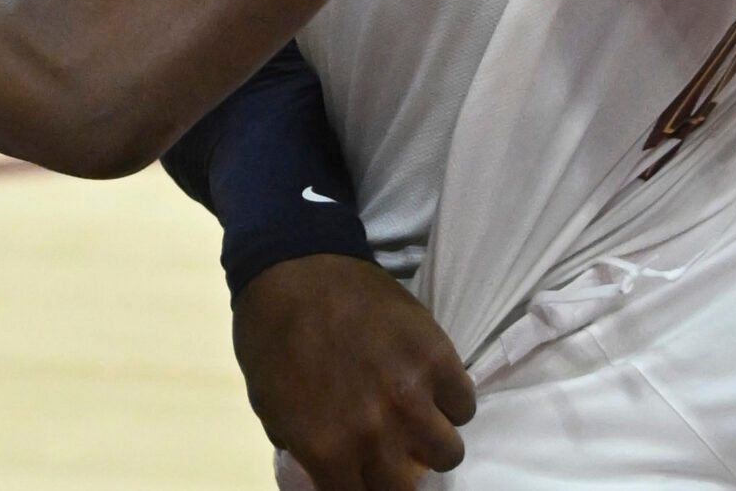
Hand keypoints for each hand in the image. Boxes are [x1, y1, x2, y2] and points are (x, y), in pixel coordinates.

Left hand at [233, 254, 475, 490]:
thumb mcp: (272, 410)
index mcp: (328, 452)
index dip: (361, 490)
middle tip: (391, 452)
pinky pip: (464, 403)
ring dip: (432, 441)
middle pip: (406, 489)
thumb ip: (306, 451)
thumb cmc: (271, 338)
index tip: (364, 477)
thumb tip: (329, 473)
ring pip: (448, 452)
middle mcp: (376, 433)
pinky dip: (450, 401)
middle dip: (397, 474)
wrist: (294, 266)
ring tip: (418, 419)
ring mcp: (413, 395)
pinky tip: (431, 386)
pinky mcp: (438, 356)